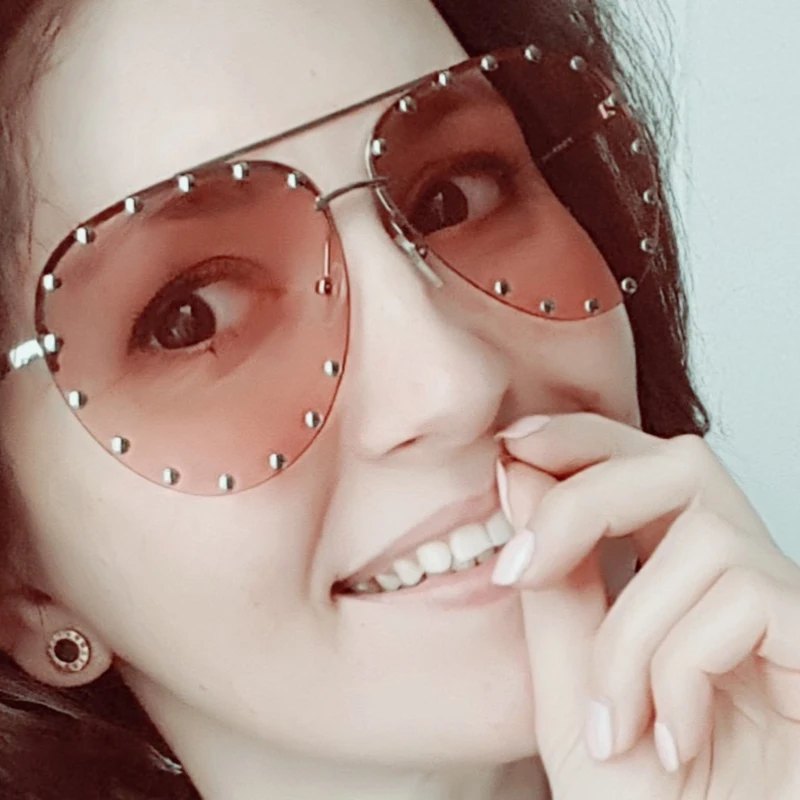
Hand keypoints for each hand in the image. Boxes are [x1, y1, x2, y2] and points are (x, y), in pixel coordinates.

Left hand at [492, 413, 799, 799]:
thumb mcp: (574, 691)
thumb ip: (555, 590)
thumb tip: (522, 479)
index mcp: (678, 580)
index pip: (640, 466)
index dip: (581, 439)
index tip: (510, 451)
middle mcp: (740, 581)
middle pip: (680, 463)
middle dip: (584, 498)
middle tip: (518, 567)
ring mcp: (789, 611)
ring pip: (703, 538)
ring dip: (630, 635)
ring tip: (615, 726)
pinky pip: (746, 598)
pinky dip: (681, 669)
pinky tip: (677, 740)